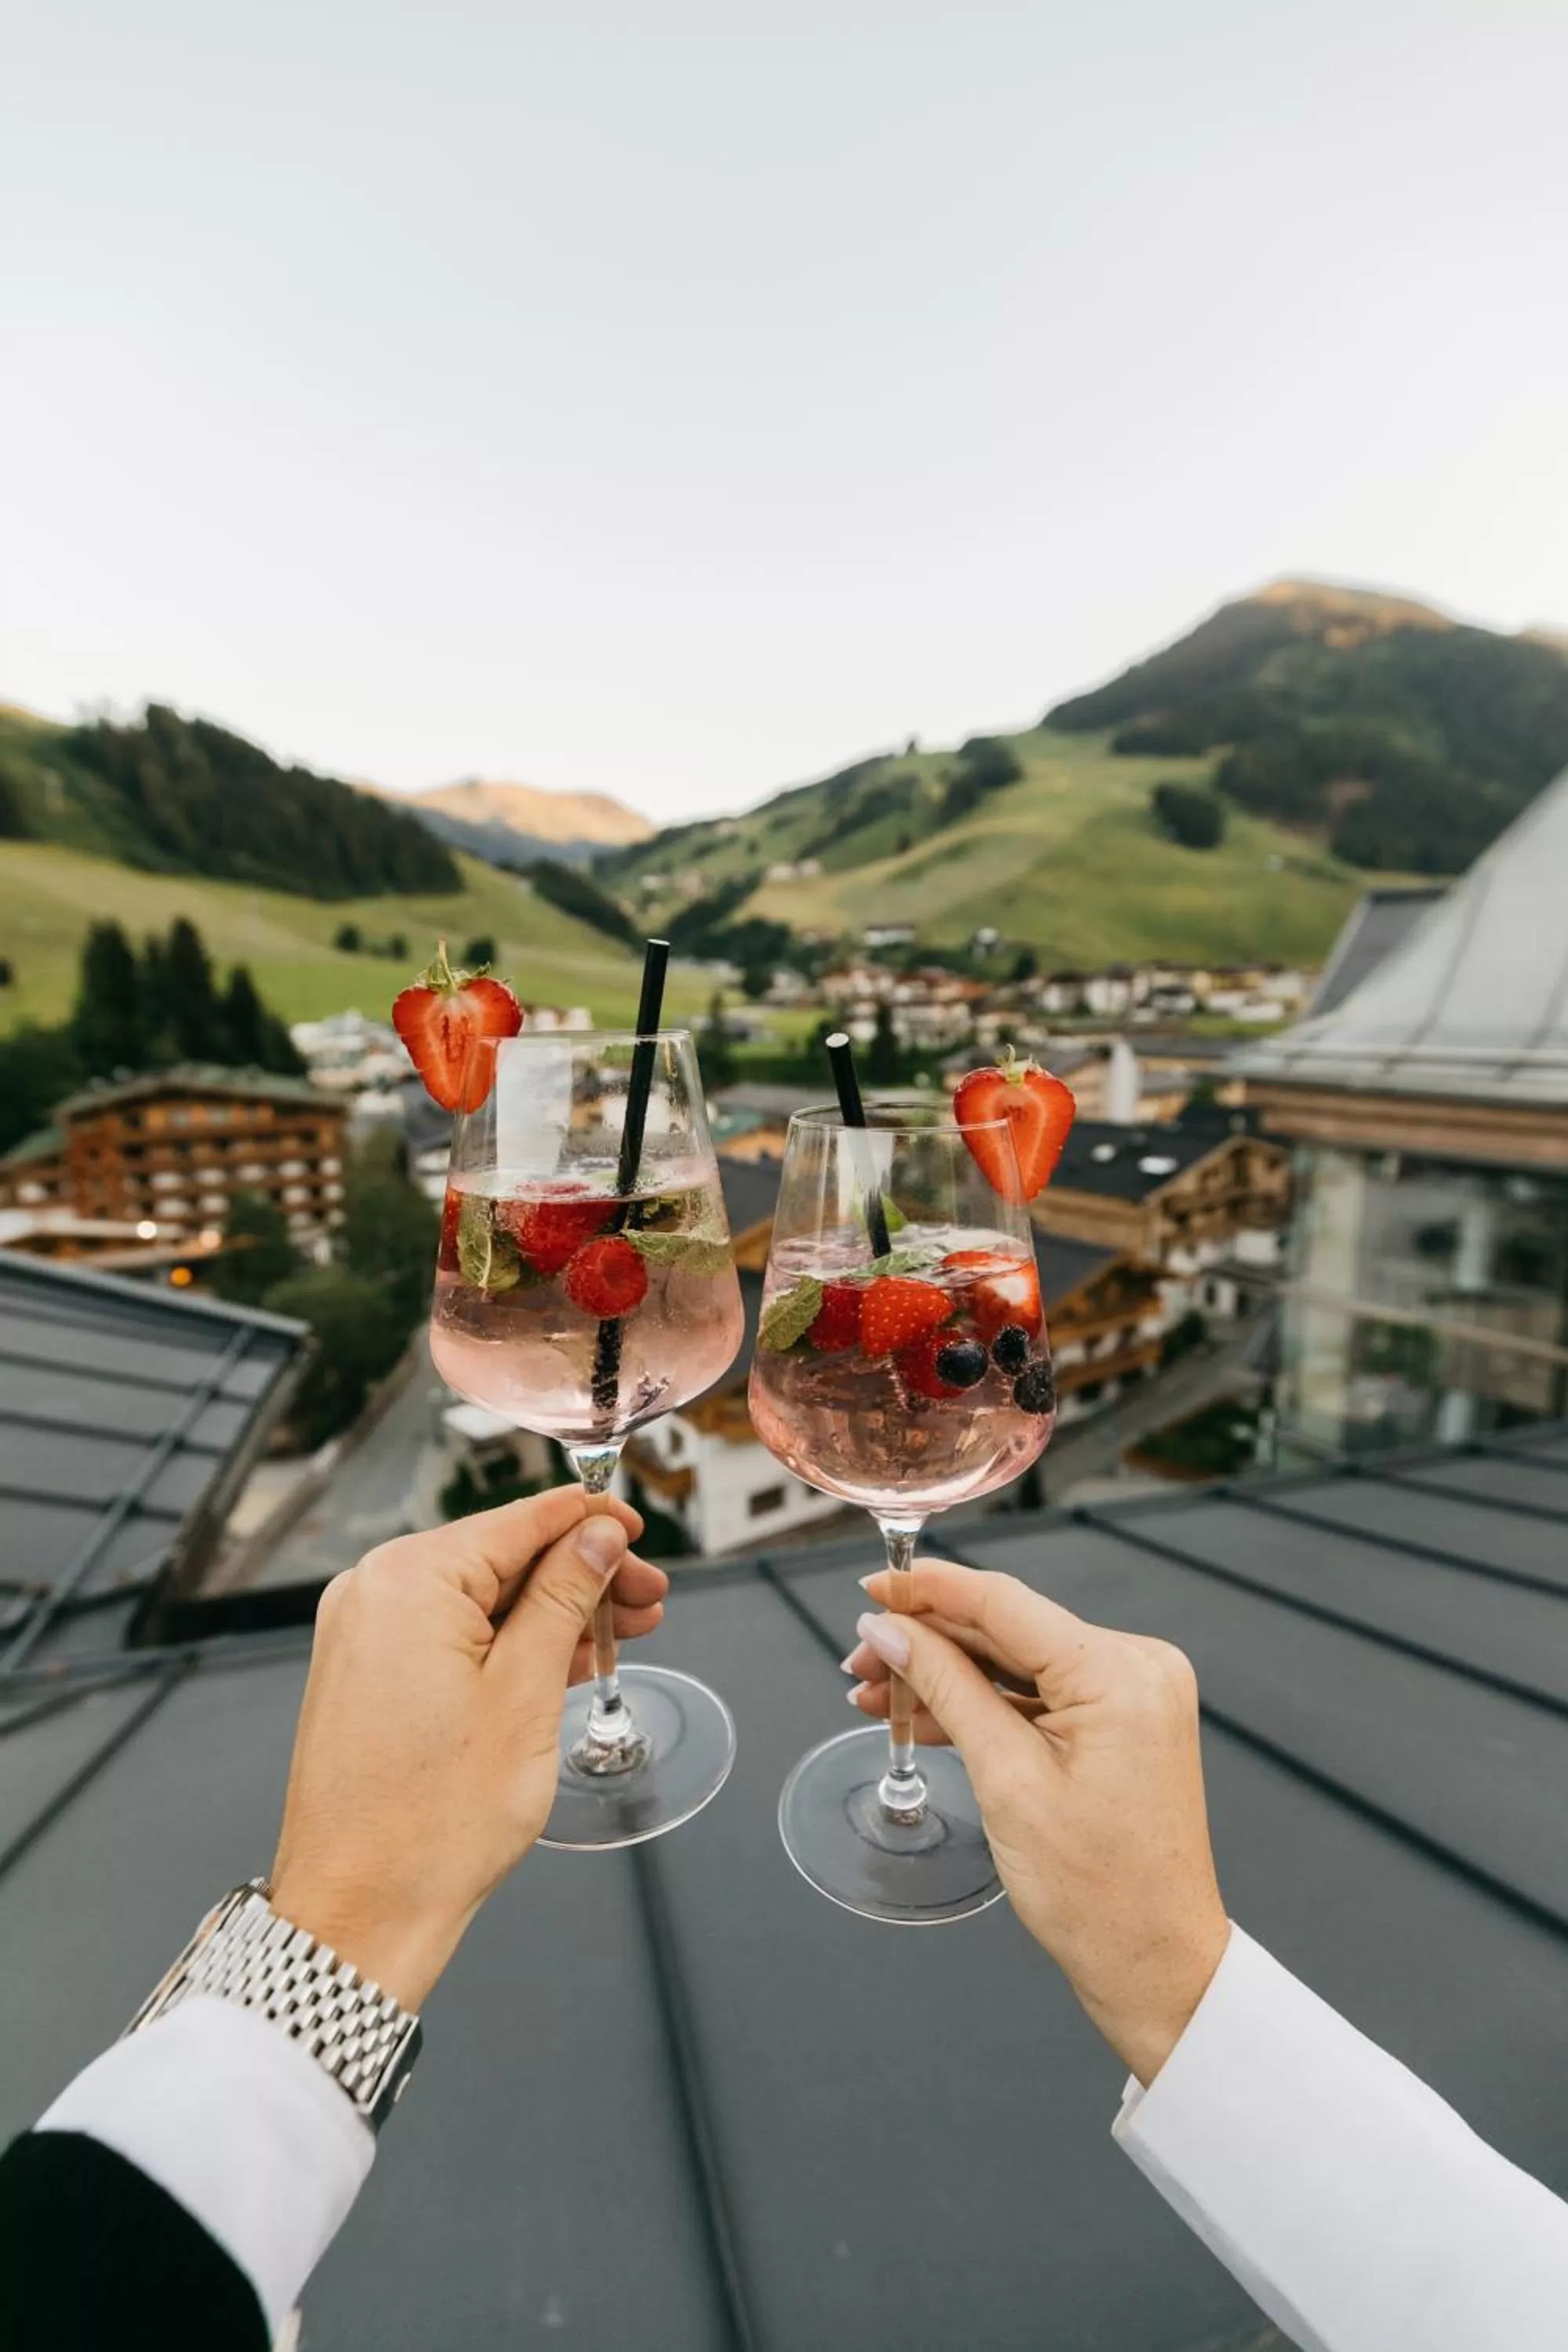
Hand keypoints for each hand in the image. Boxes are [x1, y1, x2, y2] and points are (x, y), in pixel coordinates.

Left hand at [271, 1488, 665, 2009]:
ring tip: (623, 1632)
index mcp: (407, 1581)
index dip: (588, 1522)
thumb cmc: (430, 1824)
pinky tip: (567, 1659)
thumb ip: (564, 1599)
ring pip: (480, 1601)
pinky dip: (509, 1645)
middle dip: (580, 1575)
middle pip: (501, 1559)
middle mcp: (373, 1595)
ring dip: (553, 1613)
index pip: (518, 1520)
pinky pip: (451, 1637)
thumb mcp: (525, 1694)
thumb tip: (595, 1541)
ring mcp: (364, 1637)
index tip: (635, 1530)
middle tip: (645, 1597)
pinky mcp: (367, 1678)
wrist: (360, 1915)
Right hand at [848, 1559, 1229, 2083]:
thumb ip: (946, 1689)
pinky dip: (985, 1703)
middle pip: (1008, 1631)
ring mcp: (1134, 1695)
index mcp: (1119, 1673)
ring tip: (877, 1693)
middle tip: (860, 1658)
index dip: (929, 1590)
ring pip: (1018, 1663)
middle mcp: (1137, 1668)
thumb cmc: (1097, 1893)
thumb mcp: (1005, 1779)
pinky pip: (1041, 1694)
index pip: (1004, 1603)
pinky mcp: (1123, 1722)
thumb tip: (892, 1631)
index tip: (874, 1585)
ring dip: (947, 1676)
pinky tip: (923, 1714)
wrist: (1156, 1964)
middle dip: (927, 1642)